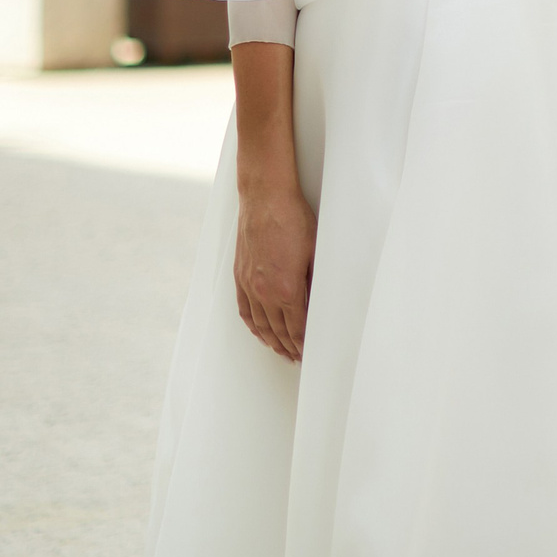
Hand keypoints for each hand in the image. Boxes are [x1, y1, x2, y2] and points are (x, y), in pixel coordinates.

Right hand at [234, 184, 315, 361]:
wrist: (265, 198)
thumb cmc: (293, 219)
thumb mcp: (315, 253)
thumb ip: (314, 283)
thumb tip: (317, 305)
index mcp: (286, 289)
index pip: (297, 328)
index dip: (303, 343)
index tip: (309, 352)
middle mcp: (264, 292)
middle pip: (278, 331)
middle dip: (289, 347)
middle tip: (297, 357)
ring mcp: (249, 285)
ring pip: (260, 324)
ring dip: (271, 341)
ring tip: (281, 351)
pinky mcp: (239, 276)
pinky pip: (244, 310)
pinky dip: (252, 325)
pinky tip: (258, 332)